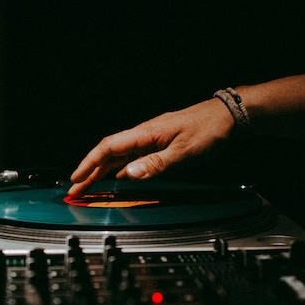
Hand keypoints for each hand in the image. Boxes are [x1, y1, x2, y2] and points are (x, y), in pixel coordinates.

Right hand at [68, 98, 235, 196]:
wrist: (228, 116)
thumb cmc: (209, 130)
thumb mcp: (184, 151)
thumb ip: (155, 164)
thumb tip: (128, 175)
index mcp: (145, 134)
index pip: (109, 148)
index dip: (90, 163)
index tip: (77, 177)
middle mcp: (144, 135)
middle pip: (109, 153)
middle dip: (90, 171)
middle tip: (76, 188)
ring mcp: (151, 139)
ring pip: (119, 156)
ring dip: (102, 170)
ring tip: (89, 184)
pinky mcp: (159, 143)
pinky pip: (132, 157)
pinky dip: (119, 168)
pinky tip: (117, 176)